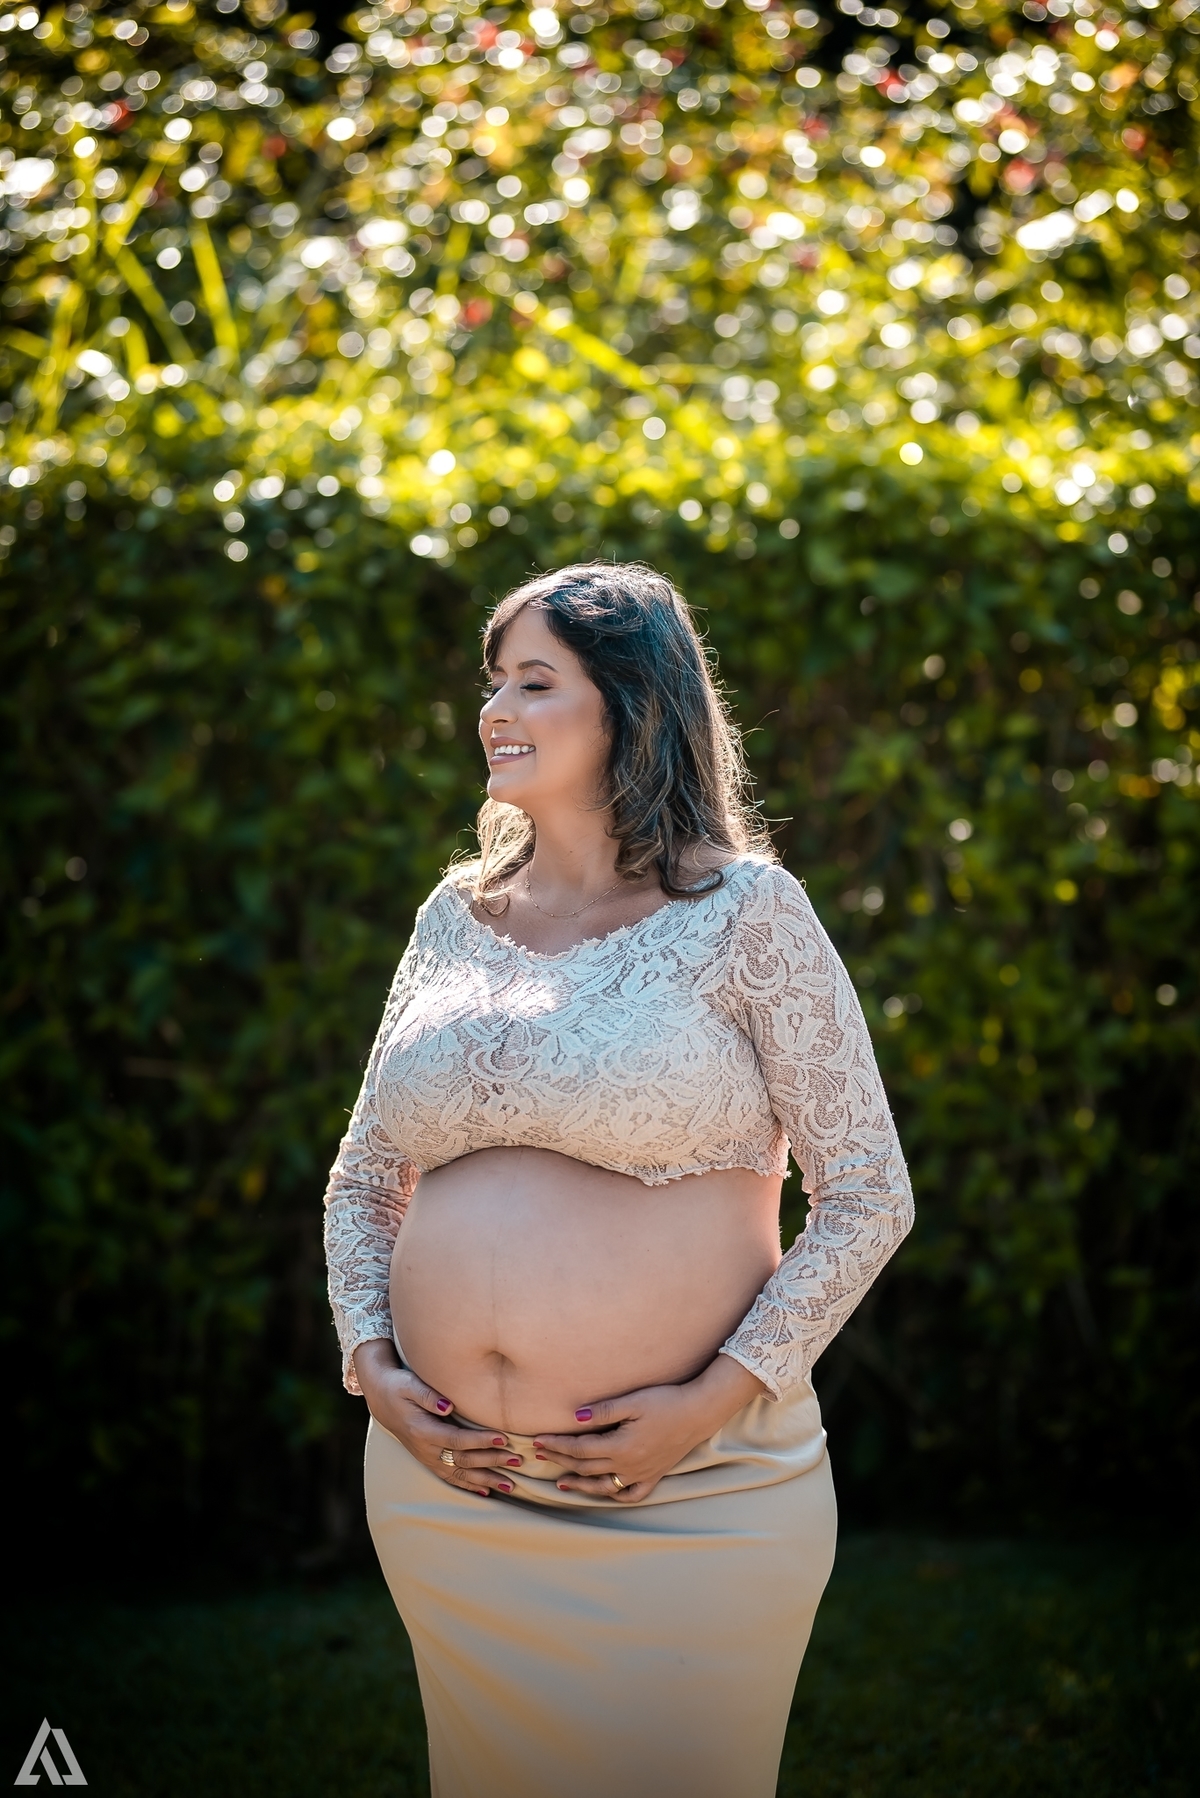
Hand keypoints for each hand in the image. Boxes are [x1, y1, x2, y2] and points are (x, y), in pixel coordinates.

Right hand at [352, 1340, 522, 1498]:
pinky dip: (469, 1485)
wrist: (381, 1397)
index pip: (456, 1440)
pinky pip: (450, 1476)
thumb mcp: (409, 1385)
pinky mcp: (428, 1459)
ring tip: (510, 1484)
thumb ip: (429, 1396)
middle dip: (491, 1462)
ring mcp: (427, 1457)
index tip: (503, 1438)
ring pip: (459, 1473)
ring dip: (485, 1479)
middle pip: (463, 1460)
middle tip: (517, 1461)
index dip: (480, 1441)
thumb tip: (449, 1406)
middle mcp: (425, 1449)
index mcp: (422, 1431)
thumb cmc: (398, 1387)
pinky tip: (486, 1491)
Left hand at [533, 1355, 766, 1503]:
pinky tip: (605, 1491)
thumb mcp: (633, 1401)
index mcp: (620, 1447)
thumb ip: (602, 1411)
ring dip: (580, 1485)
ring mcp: (641, 1474)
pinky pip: (631, 1494)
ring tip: (561, 1484)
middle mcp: (628, 1466)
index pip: (580, 1449)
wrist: (699, 1412)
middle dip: (561, 1461)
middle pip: (586, 1467)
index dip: (557, 1445)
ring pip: (604, 1486)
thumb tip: (574, 1418)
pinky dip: (614, 1495)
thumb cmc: (666, 1401)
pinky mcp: (654, 1475)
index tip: (538, 1440)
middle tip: (540, 1455)